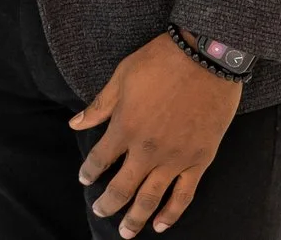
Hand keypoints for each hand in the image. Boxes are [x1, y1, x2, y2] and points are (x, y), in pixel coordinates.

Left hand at [70, 31, 240, 236]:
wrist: (205, 59)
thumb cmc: (160, 62)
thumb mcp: (121, 77)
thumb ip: (99, 106)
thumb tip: (74, 124)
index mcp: (125, 127)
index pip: (100, 160)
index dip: (90, 172)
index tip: (85, 180)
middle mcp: (147, 150)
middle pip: (122, 187)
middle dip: (108, 204)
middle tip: (100, 213)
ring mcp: (175, 159)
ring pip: (151, 198)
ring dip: (136, 218)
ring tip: (125, 233)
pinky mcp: (199, 161)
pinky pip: (184, 194)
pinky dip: (172, 213)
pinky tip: (161, 225)